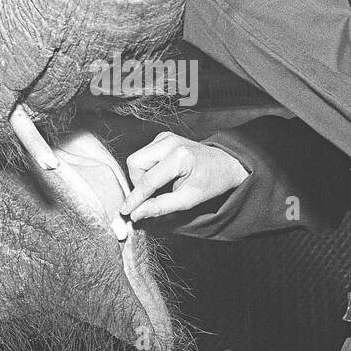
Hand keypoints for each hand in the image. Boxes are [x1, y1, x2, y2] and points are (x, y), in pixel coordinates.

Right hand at [119, 132, 248, 220]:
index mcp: (179, 157)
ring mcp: (165, 137)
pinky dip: (147, 168)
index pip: (148, 180)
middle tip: (151, 195)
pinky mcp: (162, 138)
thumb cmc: (210, 182)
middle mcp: (170, 142)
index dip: (135, 198)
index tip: (125, 210)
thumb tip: (137, 213)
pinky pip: (143, 155)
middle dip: (138, 182)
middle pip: (135, 163)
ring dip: (142, 176)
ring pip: (136, 158)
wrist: (224, 164)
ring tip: (160, 185)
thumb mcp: (188, 200)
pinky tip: (162, 175)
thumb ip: (161, 206)